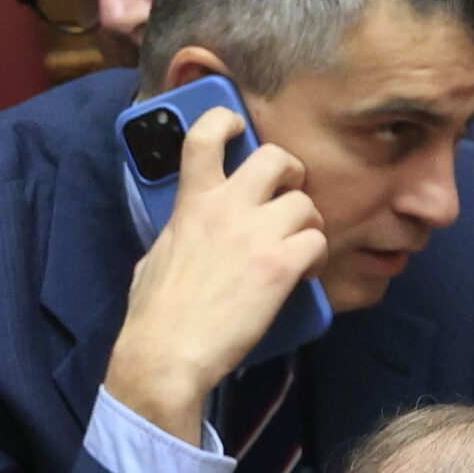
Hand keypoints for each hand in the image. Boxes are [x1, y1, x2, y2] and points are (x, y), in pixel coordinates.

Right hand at [104, 106, 327, 445]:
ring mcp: (256, 234)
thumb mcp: (157, 254)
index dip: (227, 120)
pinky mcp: (280, 266)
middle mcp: (226, 207)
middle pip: (276, 158)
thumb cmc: (156, 313)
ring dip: (308, 222)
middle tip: (289, 195)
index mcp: (192, 201)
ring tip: (299, 246)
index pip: (207, 135)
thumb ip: (180, 230)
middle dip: (291, 172)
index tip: (239, 127)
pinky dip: (316, 256)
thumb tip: (186, 232)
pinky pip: (317, 241)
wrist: (168, 353)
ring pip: (305, 203)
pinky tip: (303, 273)